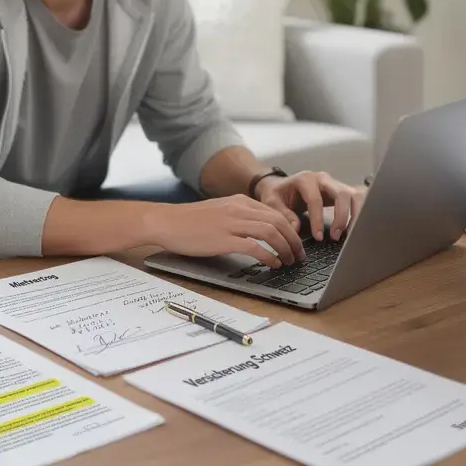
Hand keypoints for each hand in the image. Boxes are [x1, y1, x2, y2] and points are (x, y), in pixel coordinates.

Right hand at [144, 196, 304, 268]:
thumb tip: (258, 229)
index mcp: (239, 201)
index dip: (291, 229)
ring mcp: (231, 223)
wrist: (166, 221)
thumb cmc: (189, 220)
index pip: (276, 212)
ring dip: (285, 248)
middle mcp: (238, 209)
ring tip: (289, 261)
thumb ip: (239, 215)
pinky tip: (272, 264)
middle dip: (293, 240)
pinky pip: (255, 247)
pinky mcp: (223, 239)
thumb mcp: (219, 210)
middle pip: (278, 221)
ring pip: (271, 232)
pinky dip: (269, 256)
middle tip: (299, 255)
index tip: (295, 242)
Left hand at [256, 171, 366, 242]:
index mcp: (306, 179)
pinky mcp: (343, 191)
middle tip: (335, 236)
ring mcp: (335, 183)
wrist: (282, 185)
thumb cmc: (278, 193)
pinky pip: (358, 198)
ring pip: (355, 195)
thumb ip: (283, 214)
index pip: (316, 199)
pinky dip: (360, 212)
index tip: (318, 238)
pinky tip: (355, 228)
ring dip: (355, 214)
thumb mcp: (272, 202)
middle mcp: (324, 178)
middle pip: (341, 194)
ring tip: (348, 234)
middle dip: (341, 216)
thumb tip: (296, 228)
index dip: (318, 219)